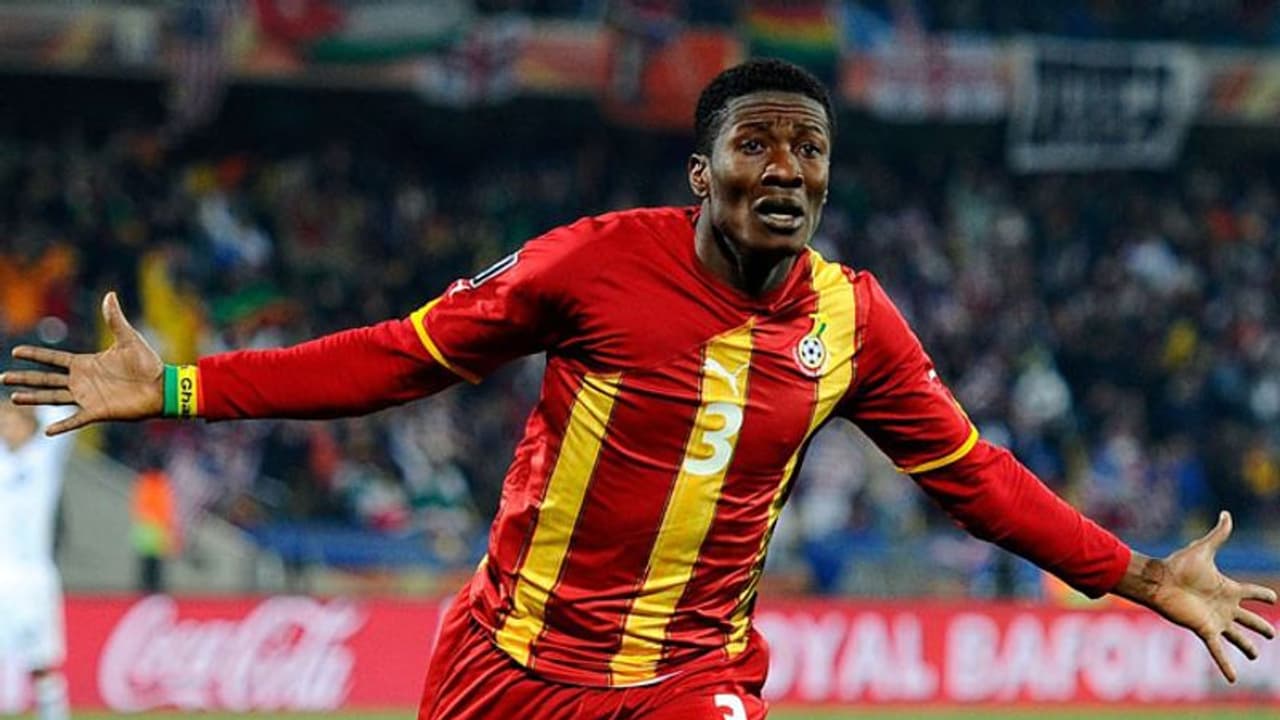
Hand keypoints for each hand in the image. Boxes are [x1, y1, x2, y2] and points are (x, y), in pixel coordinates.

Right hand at [2, 292, 163, 434]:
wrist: (162, 387)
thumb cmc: (147, 364)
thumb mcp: (129, 338)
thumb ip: (115, 319)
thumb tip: (110, 294)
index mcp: (86, 364)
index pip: (53, 359)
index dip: (35, 355)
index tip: (15, 352)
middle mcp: (82, 381)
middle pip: (46, 379)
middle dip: (24, 378)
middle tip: (2, 378)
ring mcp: (88, 397)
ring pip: (53, 398)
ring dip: (34, 398)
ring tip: (14, 398)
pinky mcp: (98, 412)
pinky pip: (76, 420)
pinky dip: (63, 425)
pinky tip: (47, 430)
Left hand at [1113, 511, 1276, 682]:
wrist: (1159, 581)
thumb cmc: (1179, 565)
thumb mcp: (1203, 549)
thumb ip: (1218, 534)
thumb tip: (1226, 513)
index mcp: (1227, 588)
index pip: (1252, 593)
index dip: (1263, 595)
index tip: (1273, 598)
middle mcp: (1224, 607)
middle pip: (1249, 619)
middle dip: (1261, 626)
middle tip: (1272, 633)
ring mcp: (1215, 620)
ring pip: (1238, 637)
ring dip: (1247, 647)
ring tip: (1256, 655)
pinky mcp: (1205, 630)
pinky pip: (1218, 651)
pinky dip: (1226, 665)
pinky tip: (1233, 679)